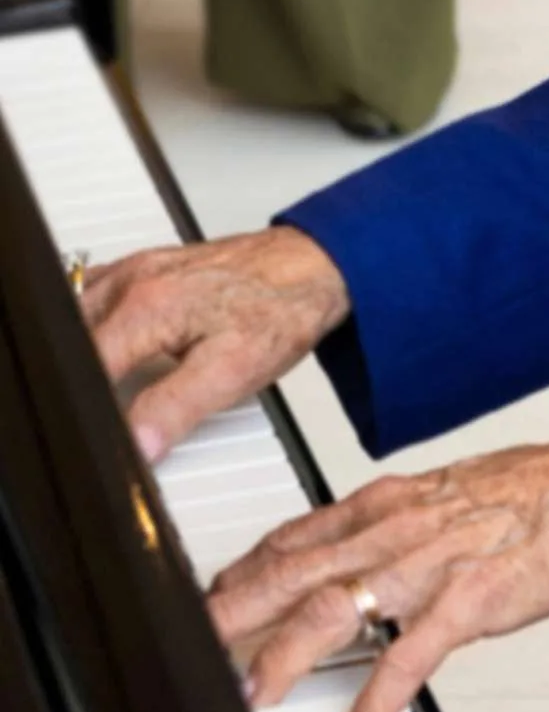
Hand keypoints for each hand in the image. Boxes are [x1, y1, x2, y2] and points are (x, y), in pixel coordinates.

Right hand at [84, 227, 350, 460]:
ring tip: (101, 388)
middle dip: (76, 382)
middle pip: (71, 342)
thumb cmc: (281, 311)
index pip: (85, 370)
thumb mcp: (233, 371)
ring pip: (75, 316)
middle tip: (94, 416)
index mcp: (145, 310)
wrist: (313, 266)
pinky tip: (109, 349)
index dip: (85, 411)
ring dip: (80, 352)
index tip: (93, 436)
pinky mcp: (144, 268)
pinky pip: (94, 295)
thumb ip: (175, 408)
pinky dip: (91, 324)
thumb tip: (135, 445)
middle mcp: (131, 283)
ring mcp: (135, 271)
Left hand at [210, 442, 548, 711]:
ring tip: (253, 699)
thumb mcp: (449, 490)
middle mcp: (396, 530)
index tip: (214, 598)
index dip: (246, 571)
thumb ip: (397, 518)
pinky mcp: (469, 601)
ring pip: (334, 609)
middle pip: (293, 572)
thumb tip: (361, 538)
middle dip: (234, 613)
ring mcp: (429, 565)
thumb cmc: (537, 493)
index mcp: (389, 503)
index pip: (296, 536)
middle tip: (195, 650)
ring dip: (285, 657)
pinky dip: (375, 700)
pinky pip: (409, 657)